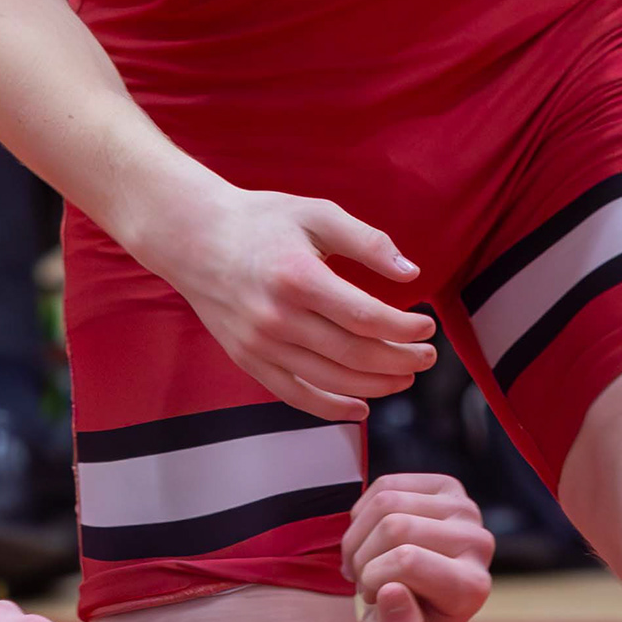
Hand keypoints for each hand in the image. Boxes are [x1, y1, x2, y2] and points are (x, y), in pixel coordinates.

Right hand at [140, 178, 437, 423]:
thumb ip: (367, 241)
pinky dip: (332, 408)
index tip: (428, 327)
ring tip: (405, 377)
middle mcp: (277, 317)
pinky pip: (295, 395)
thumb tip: (411, 273)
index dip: (405, 329)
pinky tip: (362, 407)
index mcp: (298, 277)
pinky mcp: (248, 359)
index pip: (366, 317)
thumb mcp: (316, 213)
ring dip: (377, 385)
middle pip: (354, 354)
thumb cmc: (260, 220)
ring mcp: (260, 344)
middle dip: (401, 361)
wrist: (193, 237)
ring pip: (331, 380)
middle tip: (428, 357)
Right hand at [346, 473, 495, 621]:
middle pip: (394, 527)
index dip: (373, 579)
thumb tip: (391, 592)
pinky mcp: (446, 487)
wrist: (424, 613)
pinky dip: (362, 515)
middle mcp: (478, 543)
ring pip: (386, 502)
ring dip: (358, 537)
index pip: (407, 561)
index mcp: (472, 587)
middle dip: (363, 558)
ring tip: (364, 563)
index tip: (375, 599)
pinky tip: (369, 540)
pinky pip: (385, 484)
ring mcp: (465, 510)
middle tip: (365, 583)